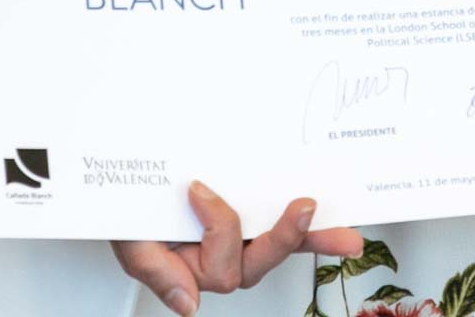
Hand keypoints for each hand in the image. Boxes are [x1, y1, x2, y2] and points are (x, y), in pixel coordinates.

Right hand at [111, 179, 362, 313]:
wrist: (130, 170)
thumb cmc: (129, 209)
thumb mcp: (131, 239)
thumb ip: (155, 270)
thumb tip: (187, 303)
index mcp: (193, 268)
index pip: (221, 267)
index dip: (218, 227)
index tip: (198, 188)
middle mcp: (219, 257)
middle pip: (258, 262)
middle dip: (285, 239)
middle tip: (303, 208)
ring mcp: (238, 238)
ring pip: (277, 248)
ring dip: (311, 239)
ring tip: (345, 236)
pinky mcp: (250, 216)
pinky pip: (279, 225)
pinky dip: (309, 230)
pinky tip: (335, 228)